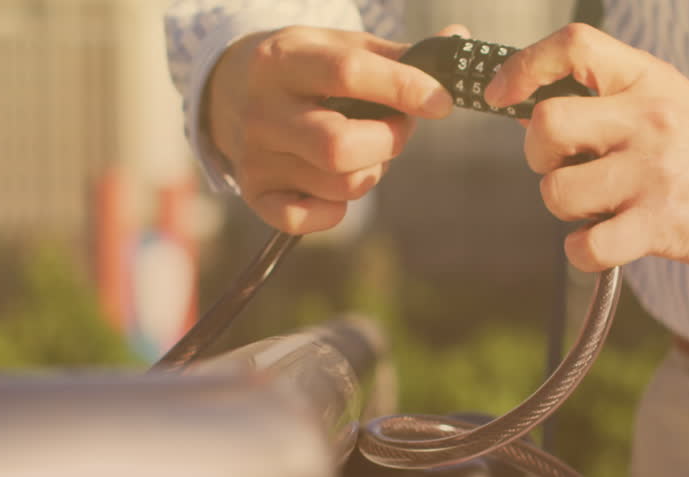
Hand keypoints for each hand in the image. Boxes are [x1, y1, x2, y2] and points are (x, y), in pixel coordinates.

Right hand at [206, 25, 467, 232]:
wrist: (231, 89)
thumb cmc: (307, 70)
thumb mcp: (342, 48)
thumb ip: (399, 55)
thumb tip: (458, 44)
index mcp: (283, 59)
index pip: (348, 73)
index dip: (404, 89)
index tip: (441, 101)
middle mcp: (262, 109)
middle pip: (338, 145)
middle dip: (388, 142)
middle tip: (396, 129)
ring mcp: (254, 156)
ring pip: (337, 184)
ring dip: (371, 172)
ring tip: (365, 151)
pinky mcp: (254, 193)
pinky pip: (307, 219)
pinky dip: (335, 209)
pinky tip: (335, 183)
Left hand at [483, 24, 688, 271]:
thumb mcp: (664, 100)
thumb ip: (606, 99)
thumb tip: (527, 109)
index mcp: (644, 80)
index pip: (573, 45)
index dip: (523, 67)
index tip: (502, 95)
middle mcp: (647, 118)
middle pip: (546, 126)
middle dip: (540, 158)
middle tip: (566, 170)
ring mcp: (653, 171)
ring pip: (558, 192)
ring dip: (565, 210)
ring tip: (599, 208)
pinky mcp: (661, 223)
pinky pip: (586, 245)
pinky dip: (583, 252)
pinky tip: (605, 244)